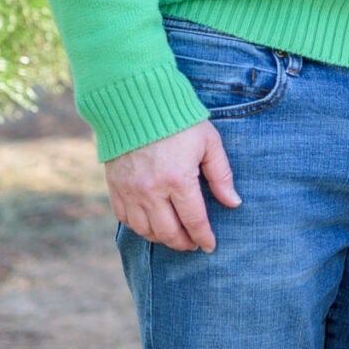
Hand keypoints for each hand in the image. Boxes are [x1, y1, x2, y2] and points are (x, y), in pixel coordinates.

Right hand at [104, 121, 239, 252]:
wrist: (136, 102)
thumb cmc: (178, 121)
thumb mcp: (209, 142)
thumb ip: (221, 175)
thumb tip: (233, 203)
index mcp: (178, 179)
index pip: (194, 221)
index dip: (204, 237)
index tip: (210, 246)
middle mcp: (151, 190)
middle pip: (168, 233)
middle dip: (184, 244)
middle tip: (193, 244)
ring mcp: (130, 191)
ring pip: (146, 230)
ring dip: (162, 238)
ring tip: (175, 235)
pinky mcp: (115, 186)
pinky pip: (125, 219)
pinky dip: (139, 227)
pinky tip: (151, 223)